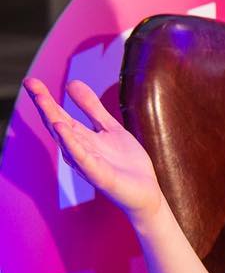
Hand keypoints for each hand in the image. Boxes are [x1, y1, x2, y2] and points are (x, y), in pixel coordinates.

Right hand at [23, 77, 163, 222]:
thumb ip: (92, 108)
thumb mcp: (111, 128)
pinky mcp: (99, 176)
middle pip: (57, 124)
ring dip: (54, 120)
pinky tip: (62, 128)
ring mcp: (87, 164)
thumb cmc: (127, 163)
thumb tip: (71, 82)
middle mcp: (78, 150)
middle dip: (44, 105)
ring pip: (66, 140)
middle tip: (30, 82)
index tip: (30, 80)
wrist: (147, 192)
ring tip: (43, 101)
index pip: (59, 115)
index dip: (45, 98)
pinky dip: (71, 143)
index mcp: (81, 138)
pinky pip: (82, 158)